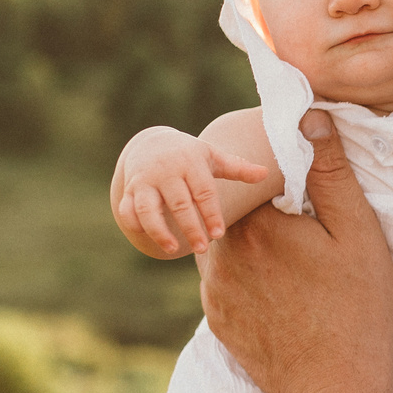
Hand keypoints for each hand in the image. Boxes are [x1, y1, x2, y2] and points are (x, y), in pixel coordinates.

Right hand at [114, 126, 271, 257]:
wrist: (151, 143)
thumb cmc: (190, 156)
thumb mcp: (213, 157)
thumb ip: (238, 168)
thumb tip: (266, 174)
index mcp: (189, 162)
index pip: (202, 191)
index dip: (211, 213)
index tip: (219, 233)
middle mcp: (164, 171)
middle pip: (178, 203)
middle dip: (190, 227)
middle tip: (203, 247)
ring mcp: (143, 181)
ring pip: (147, 208)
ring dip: (158, 230)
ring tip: (173, 249)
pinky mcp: (128, 190)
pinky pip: (127, 210)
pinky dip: (134, 225)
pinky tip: (151, 239)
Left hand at [201, 109, 392, 392]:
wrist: (334, 387)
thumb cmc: (356, 308)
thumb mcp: (357, 233)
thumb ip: (330, 172)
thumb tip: (309, 117)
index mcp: (256, 224)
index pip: (244, 177)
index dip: (267, 173)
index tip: (293, 182)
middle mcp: (223, 253)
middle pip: (228, 210)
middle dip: (255, 205)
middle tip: (295, 218)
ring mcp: (214, 291)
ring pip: (221, 245)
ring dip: (247, 241)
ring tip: (288, 256)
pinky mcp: (216, 321)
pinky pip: (222, 282)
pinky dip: (245, 277)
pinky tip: (281, 291)